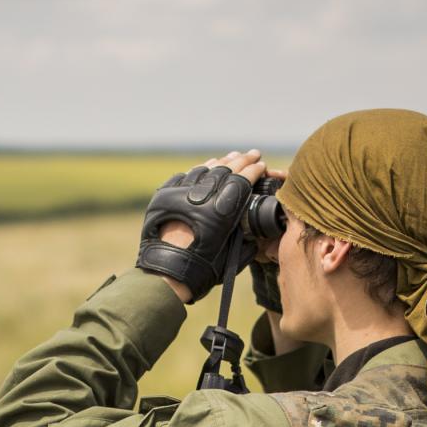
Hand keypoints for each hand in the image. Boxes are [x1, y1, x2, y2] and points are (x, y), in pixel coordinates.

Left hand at [137, 150, 268, 302]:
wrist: (166, 273)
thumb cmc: (201, 271)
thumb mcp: (231, 255)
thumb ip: (245, 238)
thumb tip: (252, 232)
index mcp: (221, 210)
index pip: (243, 179)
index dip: (254, 170)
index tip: (261, 164)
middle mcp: (202, 196)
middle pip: (226, 168)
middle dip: (242, 159)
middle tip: (252, 153)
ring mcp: (181, 193)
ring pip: (205, 168)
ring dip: (221, 162)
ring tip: (231, 157)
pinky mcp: (165, 196)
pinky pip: (185, 176)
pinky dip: (199, 170)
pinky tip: (206, 166)